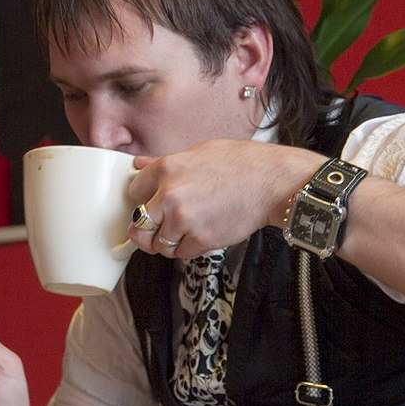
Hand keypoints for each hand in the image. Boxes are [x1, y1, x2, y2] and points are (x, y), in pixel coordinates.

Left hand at [127, 139, 326, 256]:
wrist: (271, 182)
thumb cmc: (241, 163)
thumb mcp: (199, 152)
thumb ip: (165, 162)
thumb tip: (139, 164)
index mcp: (166, 168)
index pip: (133, 191)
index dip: (143, 199)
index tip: (151, 203)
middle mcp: (169, 194)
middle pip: (138, 224)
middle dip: (147, 229)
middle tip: (159, 229)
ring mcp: (183, 219)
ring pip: (159, 244)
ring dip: (170, 242)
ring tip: (186, 231)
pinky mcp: (200, 239)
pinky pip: (181, 253)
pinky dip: (189, 249)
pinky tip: (202, 234)